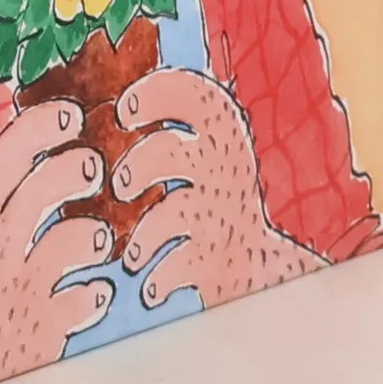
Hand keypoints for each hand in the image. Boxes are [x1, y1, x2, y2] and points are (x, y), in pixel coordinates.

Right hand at [0, 99, 112, 383]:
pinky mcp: (39, 331)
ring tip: (100, 241)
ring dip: (86, 235)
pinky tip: (98, 295)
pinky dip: (92, 296)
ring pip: (54, 249)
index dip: (32, 134)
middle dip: (63, 173)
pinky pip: (73, 304)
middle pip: (26, 199)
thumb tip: (69, 142)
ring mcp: (17, 293)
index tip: (70, 112)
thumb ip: (19, 203)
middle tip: (94, 167)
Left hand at [110, 68, 322, 309]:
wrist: (263, 272)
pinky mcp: (220, 264)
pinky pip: (182, 266)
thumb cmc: (219, 207)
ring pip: (177, 210)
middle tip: (123, 185)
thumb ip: (179, 134)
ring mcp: (225, 220)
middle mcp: (229, 176)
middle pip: (177, 153)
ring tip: (133, 253)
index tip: (124, 111)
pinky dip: (160, 280)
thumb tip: (119, 102)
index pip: (202, 98)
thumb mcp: (209, 160)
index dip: (159, 94)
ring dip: (147, 230)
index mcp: (228, 142)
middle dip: (141, 164)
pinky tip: (151, 289)